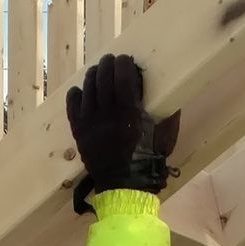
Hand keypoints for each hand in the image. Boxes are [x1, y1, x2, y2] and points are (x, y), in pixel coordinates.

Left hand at [65, 54, 180, 206]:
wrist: (125, 186)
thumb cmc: (149, 160)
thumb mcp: (166, 135)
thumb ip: (168, 112)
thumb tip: (171, 92)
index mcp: (128, 112)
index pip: (121, 75)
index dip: (123, 63)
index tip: (127, 60)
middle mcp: (105, 113)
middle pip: (102, 76)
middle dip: (108, 64)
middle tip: (113, 61)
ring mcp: (89, 121)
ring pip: (87, 86)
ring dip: (94, 74)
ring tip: (99, 72)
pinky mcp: (78, 130)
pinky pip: (72, 104)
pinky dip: (77, 93)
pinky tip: (83, 90)